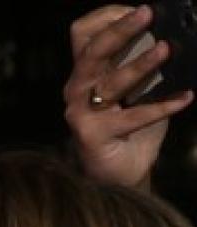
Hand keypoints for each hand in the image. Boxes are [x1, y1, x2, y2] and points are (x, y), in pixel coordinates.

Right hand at [64, 4, 193, 189]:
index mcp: (85, 73)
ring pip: (110, 81)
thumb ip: (140, 63)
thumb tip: (168, 37)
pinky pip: (132, 117)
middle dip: (120, 29)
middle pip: (91, 50)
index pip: (83, 34)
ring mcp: (81, 113)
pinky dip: (162, 106)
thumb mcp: (135, 88)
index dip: (107, 17)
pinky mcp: (93, 135)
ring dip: (141, 64)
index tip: (137, 10)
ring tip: (167, 50)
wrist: (119, 173)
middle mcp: (77, 89)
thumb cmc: (129, 128)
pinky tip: (185, 97)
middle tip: (147, 14)